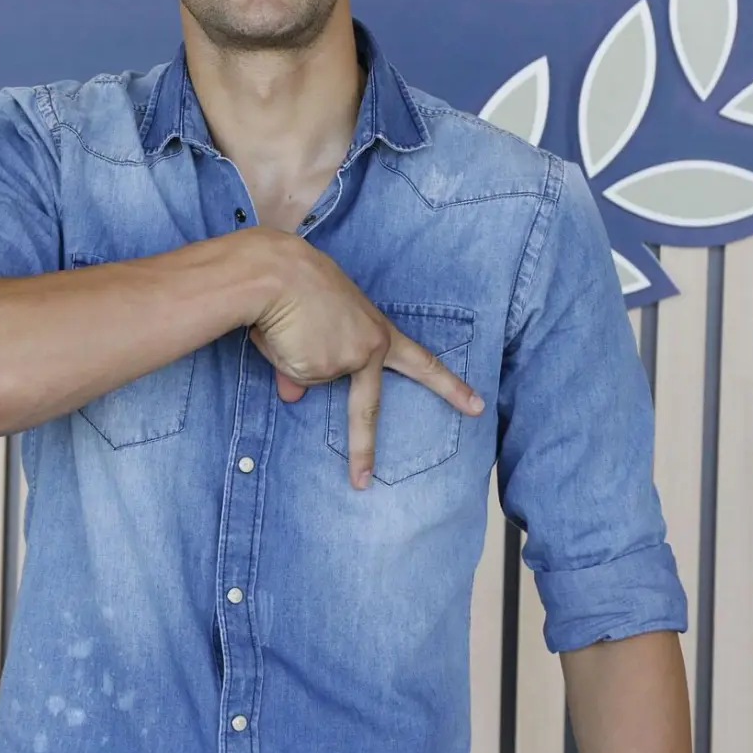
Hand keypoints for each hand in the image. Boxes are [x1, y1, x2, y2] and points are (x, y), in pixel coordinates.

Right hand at [245, 232, 483, 486]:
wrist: (276, 271)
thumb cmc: (297, 287)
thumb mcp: (319, 323)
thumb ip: (314, 362)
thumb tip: (293, 396)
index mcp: (378, 331)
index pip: (421, 363)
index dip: (449, 385)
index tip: (476, 404)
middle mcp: (370, 349)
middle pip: (365, 408)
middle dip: (363, 449)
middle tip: (365, 481)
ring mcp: (347, 362)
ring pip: (311, 377)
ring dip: (294, 356)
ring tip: (288, 324)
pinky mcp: (319, 368)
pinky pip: (294, 375)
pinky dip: (284, 358)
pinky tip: (281, 334)